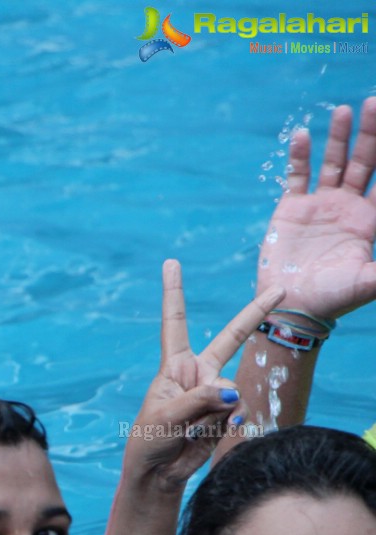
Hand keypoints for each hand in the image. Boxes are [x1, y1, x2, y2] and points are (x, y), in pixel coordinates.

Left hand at [127, 260, 283, 489]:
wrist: (159, 471)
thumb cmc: (149, 439)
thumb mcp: (164, 417)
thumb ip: (197, 401)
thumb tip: (231, 393)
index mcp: (174, 365)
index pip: (175, 322)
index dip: (174, 293)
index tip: (171, 264)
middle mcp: (198, 372)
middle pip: (231, 338)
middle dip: (255, 314)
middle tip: (279, 290)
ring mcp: (215, 391)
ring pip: (230, 390)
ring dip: (212, 412)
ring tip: (190, 428)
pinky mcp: (227, 412)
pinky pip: (236, 411)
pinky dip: (221, 424)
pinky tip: (204, 434)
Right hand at [256, 97, 375, 320]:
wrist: (292, 306)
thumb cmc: (334, 298)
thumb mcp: (369, 282)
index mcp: (369, 220)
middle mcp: (347, 207)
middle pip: (363, 162)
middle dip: (370, 135)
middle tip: (374, 103)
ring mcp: (320, 205)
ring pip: (333, 163)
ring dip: (339, 137)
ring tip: (344, 111)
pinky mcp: (292, 208)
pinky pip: (297, 176)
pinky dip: (299, 156)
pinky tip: (302, 135)